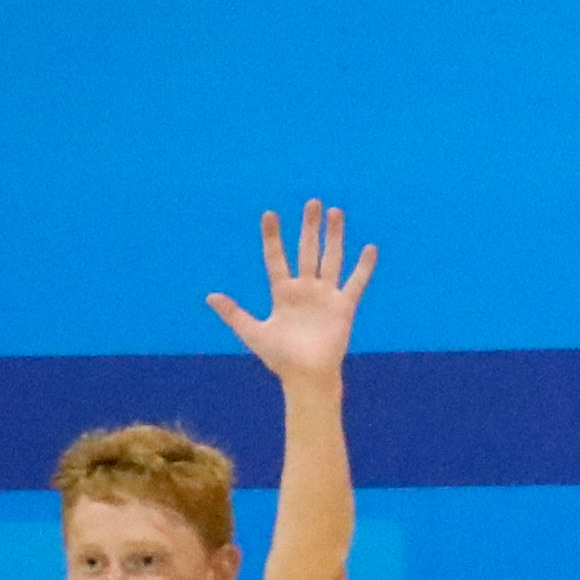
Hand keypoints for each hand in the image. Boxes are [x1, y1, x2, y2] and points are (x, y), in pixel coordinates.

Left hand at [209, 201, 374, 386]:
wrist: (307, 377)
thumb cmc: (280, 358)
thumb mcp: (253, 333)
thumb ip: (234, 313)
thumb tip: (210, 296)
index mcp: (283, 293)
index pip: (276, 258)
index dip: (273, 237)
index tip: (269, 214)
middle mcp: (305, 289)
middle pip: (307, 251)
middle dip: (309, 227)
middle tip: (312, 202)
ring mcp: (325, 296)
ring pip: (331, 259)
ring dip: (334, 236)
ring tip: (335, 212)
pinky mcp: (344, 307)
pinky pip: (355, 283)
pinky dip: (364, 267)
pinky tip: (369, 248)